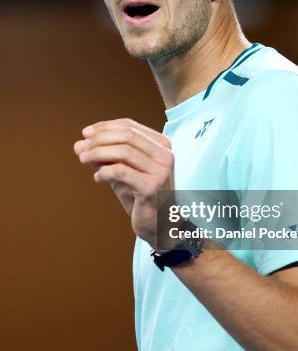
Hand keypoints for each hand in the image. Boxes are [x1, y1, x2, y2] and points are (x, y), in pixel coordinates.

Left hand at [73, 118, 175, 247]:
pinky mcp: (152, 188)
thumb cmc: (139, 195)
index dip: (105, 127)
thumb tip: (79, 145)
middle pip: (127, 136)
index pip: (130, 126)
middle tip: (82, 147)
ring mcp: (161, 171)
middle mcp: (165, 155)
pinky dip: (104, 172)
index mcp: (162, 145)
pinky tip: (98, 178)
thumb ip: (103, 157)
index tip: (86, 133)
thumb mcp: (120, 172)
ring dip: (99, 153)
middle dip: (100, 139)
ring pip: (124, 152)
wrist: (158, 224)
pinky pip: (122, 172)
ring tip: (83, 159)